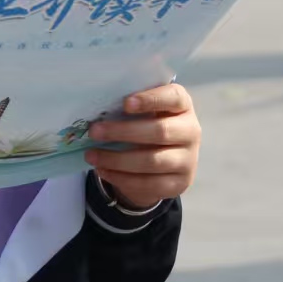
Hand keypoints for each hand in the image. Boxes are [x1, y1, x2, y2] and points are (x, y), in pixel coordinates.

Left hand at [86, 83, 200, 210]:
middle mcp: (190, 131)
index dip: (150, 100)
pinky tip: (103, 170)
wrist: (168, 159)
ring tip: (91, 155)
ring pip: (152, 161)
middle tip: (94, 131)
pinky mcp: (179, 183)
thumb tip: (97, 112)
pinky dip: (122, 178)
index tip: (125, 103)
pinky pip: (149, 183)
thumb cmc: (150, 124)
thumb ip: (131, 107)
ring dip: (117, 159)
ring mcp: (188, 159)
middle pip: (159, 132)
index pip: (173, 98)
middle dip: (123, 132)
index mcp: (183, 105)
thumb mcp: (146, 111)